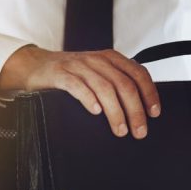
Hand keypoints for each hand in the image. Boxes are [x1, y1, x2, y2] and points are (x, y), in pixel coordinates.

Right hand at [0, 45, 160, 138]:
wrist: (36, 66)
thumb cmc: (70, 74)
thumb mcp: (97, 73)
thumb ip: (116, 83)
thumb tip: (140, 110)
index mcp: (110, 58)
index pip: (138, 73)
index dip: (149, 93)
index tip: (154, 113)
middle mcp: (97, 59)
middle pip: (124, 84)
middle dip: (135, 110)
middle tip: (139, 131)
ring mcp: (78, 66)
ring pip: (104, 87)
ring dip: (115, 111)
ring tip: (120, 129)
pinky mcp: (60, 74)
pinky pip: (77, 86)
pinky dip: (89, 99)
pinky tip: (95, 112)